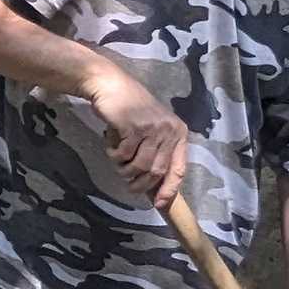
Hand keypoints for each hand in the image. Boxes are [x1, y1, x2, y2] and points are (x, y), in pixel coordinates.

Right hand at [80, 65, 187, 204]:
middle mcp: (170, 130)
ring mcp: (152, 128)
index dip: (169, 189)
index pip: (179, 168)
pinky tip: (111, 147)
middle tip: (127, 183)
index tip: (159, 204)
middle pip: (157, 171)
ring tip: (118, 163)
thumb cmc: (130, 109)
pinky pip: (124, 155)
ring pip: (140, 166)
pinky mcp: (134, 127)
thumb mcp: (151, 129)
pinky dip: (115, 156)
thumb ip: (156, 152)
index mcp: (179, 132)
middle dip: (140, 183)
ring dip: (125, 170)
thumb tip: (153, 186)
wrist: (110, 84)